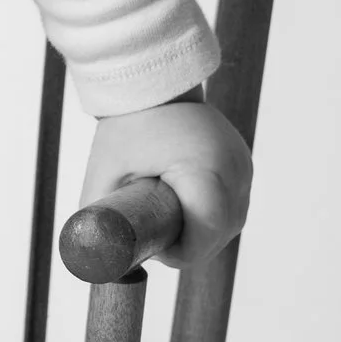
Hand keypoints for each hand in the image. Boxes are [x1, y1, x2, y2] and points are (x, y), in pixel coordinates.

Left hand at [78, 98, 250, 269]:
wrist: (154, 83)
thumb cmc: (127, 126)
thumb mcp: (105, 175)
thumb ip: (99, 218)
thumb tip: (96, 258)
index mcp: (203, 171)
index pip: (205, 236)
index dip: (179, 253)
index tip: (153, 249)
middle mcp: (233, 169)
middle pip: (222, 232)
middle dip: (191, 246)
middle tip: (158, 241)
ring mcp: (243, 165)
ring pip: (232, 221)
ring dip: (206, 232)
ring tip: (172, 227)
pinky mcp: (243, 162)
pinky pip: (234, 203)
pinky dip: (215, 214)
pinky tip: (191, 214)